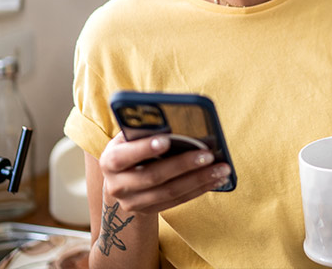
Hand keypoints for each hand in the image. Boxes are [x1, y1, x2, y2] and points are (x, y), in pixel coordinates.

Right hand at [98, 132, 231, 214]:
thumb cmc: (130, 148)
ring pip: (170, 192)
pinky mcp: (149, 211)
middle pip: (153, 176)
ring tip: (221, 168)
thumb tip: (172, 120)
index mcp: (110, 161)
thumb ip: (144, 130)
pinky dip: (200, 189)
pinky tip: (216, 179)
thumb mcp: (128, 138)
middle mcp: (117, 186)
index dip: (144, 149)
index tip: (166, 140)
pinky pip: (178, 201)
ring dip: (199, 179)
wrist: (121, 182)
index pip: (124, 156)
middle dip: (183, 165)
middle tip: (209, 154)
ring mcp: (133, 203)